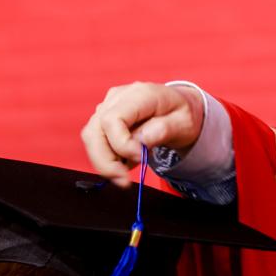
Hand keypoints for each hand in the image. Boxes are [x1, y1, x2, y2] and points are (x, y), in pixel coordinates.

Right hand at [80, 82, 203, 186]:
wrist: (180, 110)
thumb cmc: (182, 115)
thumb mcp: (184, 124)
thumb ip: (164, 130)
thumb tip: (141, 140)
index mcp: (140, 94)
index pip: (113, 119)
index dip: (121, 144)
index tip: (140, 158)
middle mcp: (118, 97)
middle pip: (95, 130)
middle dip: (106, 161)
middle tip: (123, 181)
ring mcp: (108, 106)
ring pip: (91, 137)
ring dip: (104, 162)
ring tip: (127, 172)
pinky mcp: (104, 118)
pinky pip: (96, 141)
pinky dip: (107, 158)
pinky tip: (126, 163)